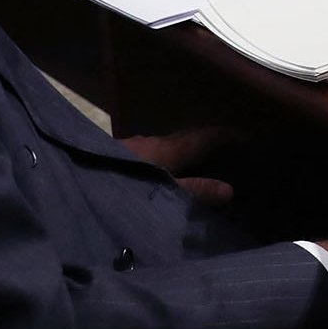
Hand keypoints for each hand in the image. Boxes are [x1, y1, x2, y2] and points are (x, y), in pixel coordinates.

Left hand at [121, 127, 235, 206]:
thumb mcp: (165, 193)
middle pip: (187, 137)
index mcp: (169, 149)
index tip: (245, 135)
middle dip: (207, 140)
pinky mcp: (121, 154)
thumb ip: (196, 192)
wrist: (82, 179)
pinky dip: (169, 155)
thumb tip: (231, 190)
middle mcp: (154, 142)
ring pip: (169, 143)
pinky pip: (155, 150)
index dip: (225, 135)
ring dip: (186, 147)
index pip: (204, 136)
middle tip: (228, 146)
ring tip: (200, 157)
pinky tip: (166, 167)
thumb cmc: (126, 186)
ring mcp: (136, 146)